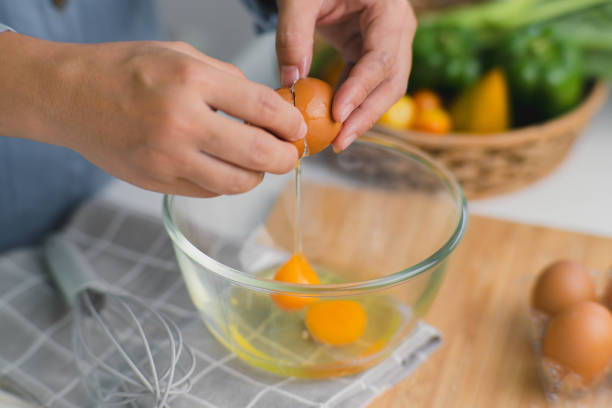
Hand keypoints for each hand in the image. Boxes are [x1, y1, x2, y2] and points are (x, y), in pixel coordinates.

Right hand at [0, 33, 305, 196]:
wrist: (69, 96)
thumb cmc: (126, 70)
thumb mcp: (181, 55)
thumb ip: (229, 80)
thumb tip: (269, 107)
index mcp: (191, 82)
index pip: (263, 108)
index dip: (291, 123)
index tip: (298, 128)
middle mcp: (181, 123)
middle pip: (258, 154)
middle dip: (285, 158)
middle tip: (290, 154)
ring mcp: (167, 159)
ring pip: (236, 183)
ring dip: (258, 176)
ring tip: (259, 163)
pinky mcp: (156, 182)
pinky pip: (208, 192)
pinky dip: (226, 183)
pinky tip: (225, 167)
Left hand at [275, 0, 415, 151]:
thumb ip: (292, 34)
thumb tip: (290, 81)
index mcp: (389, 9)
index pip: (381, 57)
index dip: (361, 89)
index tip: (338, 114)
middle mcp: (397, 28)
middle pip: (391, 81)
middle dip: (366, 114)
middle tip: (339, 141)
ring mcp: (388, 42)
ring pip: (384, 89)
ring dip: (361, 116)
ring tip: (337, 140)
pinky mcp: (371, 52)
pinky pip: (367, 84)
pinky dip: (351, 104)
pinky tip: (334, 122)